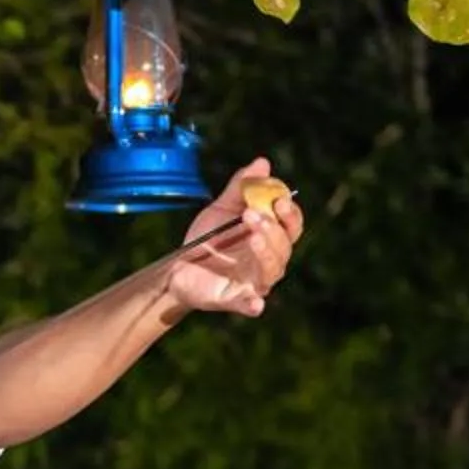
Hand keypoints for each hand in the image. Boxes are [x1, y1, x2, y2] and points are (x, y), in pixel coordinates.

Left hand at [165, 157, 303, 318]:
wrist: (176, 266)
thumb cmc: (207, 238)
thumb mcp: (222, 208)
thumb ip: (241, 187)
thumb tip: (262, 162)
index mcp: (270, 237)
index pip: (291, 226)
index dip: (290, 213)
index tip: (279, 199)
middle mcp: (268, 261)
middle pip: (284, 247)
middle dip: (273, 228)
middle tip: (253, 213)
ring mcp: (254, 282)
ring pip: (273, 270)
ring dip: (267, 251)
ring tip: (253, 234)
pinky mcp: (236, 300)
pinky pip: (249, 305)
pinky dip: (253, 305)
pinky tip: (256, 303)